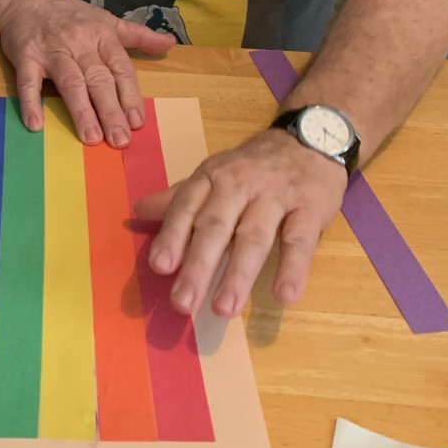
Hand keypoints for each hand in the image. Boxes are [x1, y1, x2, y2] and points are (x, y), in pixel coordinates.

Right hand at [0, 0, 173, 146]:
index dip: (129, 95)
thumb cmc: (70, 14)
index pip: (120, 68)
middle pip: (98, 79)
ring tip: (91, 138)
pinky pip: (28, 82)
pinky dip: (30, 102)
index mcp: (101, 35)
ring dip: (81, 110)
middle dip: (110, 110)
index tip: (137, 122)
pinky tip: (36, 124)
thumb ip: (138, 35)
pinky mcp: (25, 56)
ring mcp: (51, 50)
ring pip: (70, 82)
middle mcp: (79, 42)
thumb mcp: (107, 20)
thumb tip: (170, 43)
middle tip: (120, 140)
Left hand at [132, 129, 347, 317]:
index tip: (159, 267)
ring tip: (222, 309)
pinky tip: (284, 295)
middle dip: (198, 264)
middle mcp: (239, 184)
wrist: (309, 138)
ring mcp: (275, 196)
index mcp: (212, 178)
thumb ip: (179, 198)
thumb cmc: (254, 166)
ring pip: (254, 237)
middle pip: (215, 226)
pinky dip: (293, 267)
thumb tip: (137, 211)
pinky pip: (300, 240)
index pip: (187, 207)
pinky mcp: (310, 208)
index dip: (172, 236)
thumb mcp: (214, 174)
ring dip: (238, 274)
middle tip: (182, 303)